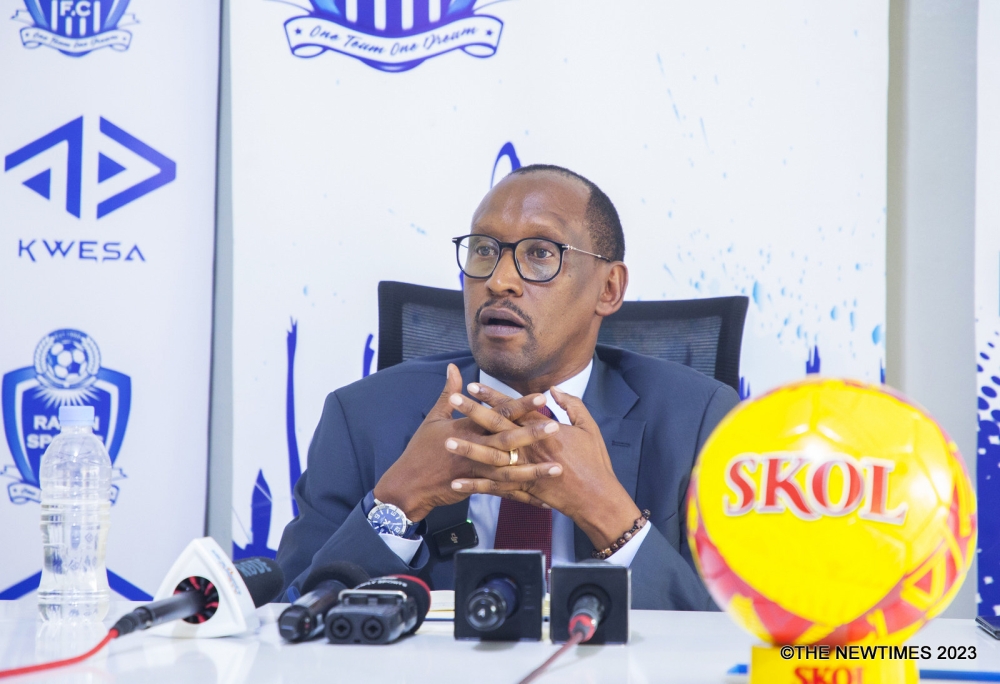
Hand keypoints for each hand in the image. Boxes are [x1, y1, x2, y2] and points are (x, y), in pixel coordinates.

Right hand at [373, 364, 562, 521]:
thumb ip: (448, 393)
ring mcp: (476, 470)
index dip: (520, 404)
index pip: (498, 413)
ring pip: (510, 470)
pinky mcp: (477, 487)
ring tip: (557, 468)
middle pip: (508, 440)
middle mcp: (474, 448)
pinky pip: (504, 492)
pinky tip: (543, 500)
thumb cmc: (421, 450)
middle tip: (556, 426)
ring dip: (534, 469)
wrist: (409, 484)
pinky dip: (523, 496)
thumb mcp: (433, 418)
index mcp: (467, 427)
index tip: (542, 396)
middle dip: (532, 433)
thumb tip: (453, 368)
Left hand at [450, 385, 640, 549]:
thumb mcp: (588, 426)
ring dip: (468, 447)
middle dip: (473, 412)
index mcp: (545, 429)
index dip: (493, 395)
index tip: (473, 385)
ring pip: (491, 457)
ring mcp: (525, 469)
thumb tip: (553, 389)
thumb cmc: (595, 461)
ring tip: (446, 440)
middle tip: (453, 400)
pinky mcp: (523, 489)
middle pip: (496, 426)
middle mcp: (530, 447)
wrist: (596, 497)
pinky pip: (494, 487)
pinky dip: (475, 485)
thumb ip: (571, 405)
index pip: (513, 407)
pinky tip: (456, 482)